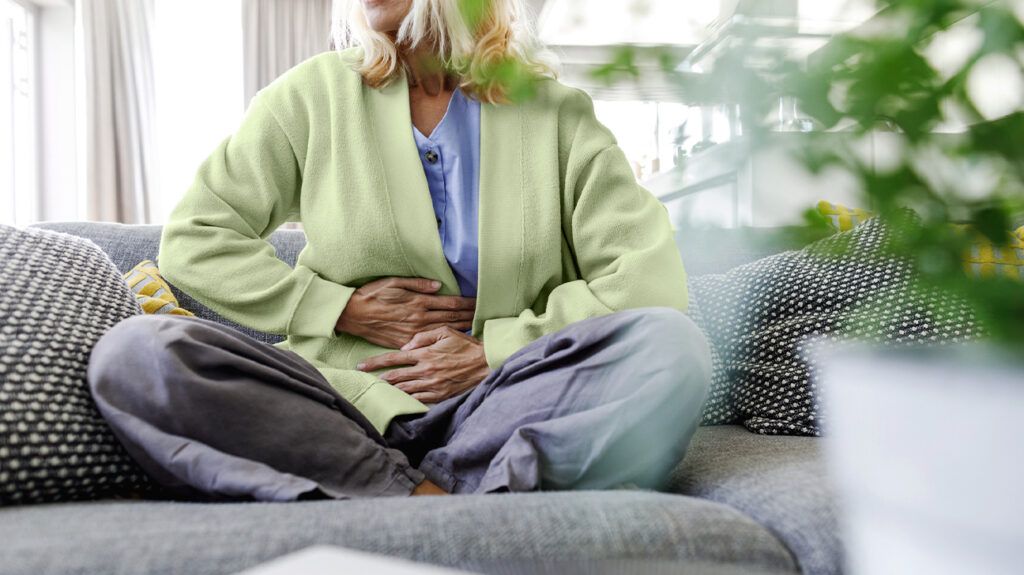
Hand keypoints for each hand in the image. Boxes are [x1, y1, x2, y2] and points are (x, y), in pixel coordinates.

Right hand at [335, 277, 475, 348]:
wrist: (353, 315)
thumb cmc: (372, 295)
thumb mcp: (394, 282)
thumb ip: (418, 284)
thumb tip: (438, 287)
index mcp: (418, 302)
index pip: (450, 304)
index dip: (466, 303)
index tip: (478, 302)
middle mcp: (418, 319)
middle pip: (451, 318)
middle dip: (469, 316)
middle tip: (484, 316)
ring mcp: (413, 332)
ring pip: (443, 331)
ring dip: (460, 328)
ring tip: (474, 327)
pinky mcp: (405, 342)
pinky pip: (429, 342)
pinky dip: (442, 340)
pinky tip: (452, 341)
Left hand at [356, 326, 491, 402]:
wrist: (485, 364)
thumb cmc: (465, 345)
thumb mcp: (445, 332)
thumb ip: (422, 336)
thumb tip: (404, 348)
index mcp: (424, 354)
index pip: (393, 359)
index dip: (375, 362)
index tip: (361, 365)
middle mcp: (425, 371)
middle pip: (394, 376)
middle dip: (377, 377)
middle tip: (363, 379)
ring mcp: (432, 385)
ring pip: (403, 389)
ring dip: (389, 390)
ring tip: (377, 389)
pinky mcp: (439, 395)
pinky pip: (417, 399)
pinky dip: (406, 399)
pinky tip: (397, 398)